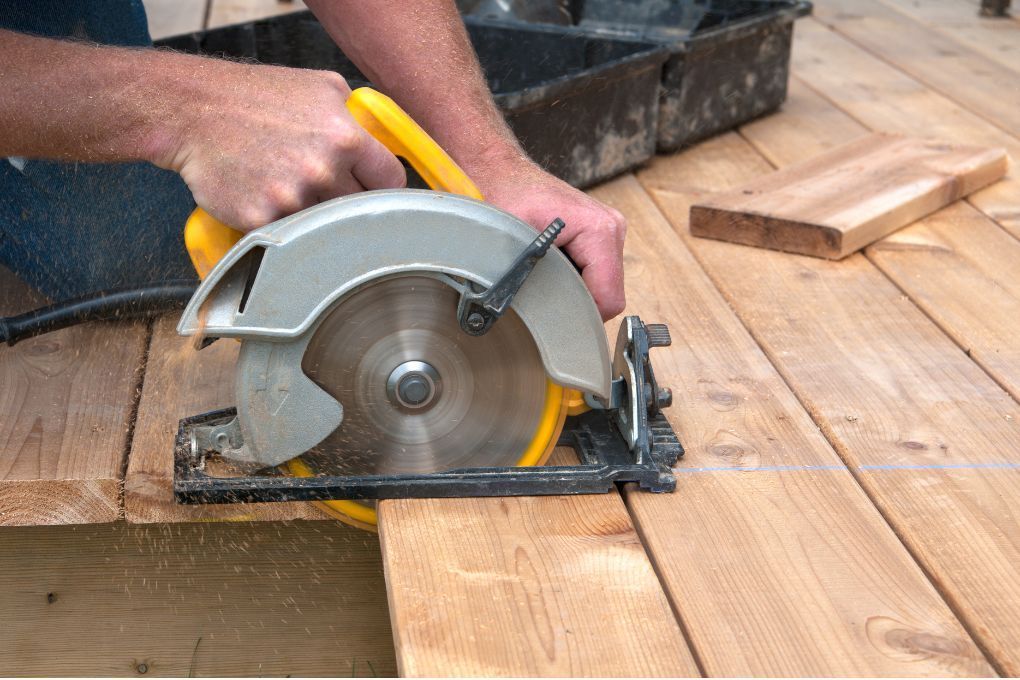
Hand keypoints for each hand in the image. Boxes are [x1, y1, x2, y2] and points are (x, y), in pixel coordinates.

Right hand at [151, 61, 405, 230]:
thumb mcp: (322, 87)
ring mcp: (292, 198)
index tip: (371, 188)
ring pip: (324, 223)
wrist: (192, 112)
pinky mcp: (262, 220)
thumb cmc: (255, 96)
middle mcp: (323, 170)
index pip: (391, 181)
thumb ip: (357, 117)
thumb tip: (382, 143)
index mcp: (345, 137)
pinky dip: (280, 222)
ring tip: (289, 187)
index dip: (382, 186)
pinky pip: (287, 233)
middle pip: (359, 208)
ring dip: (313, 214)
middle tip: (323, 186)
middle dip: (346, 200)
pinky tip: (264, 196)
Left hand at [475, 160, 626, 320]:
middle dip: (580, 301)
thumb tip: (544, 317)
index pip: (609, 299)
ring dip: (578, 289)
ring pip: (605, 286)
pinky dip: (578, 278)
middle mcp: (613, 229)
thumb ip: (538, 282)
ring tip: (548, 273)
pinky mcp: (604, 234)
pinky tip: (555, 266)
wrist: (506, 175)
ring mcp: (612, 231)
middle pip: (610, 294)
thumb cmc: (508, 201)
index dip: (584, 314)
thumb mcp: (516, 245)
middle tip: (545, 292)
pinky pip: (598, 273)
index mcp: (600, 231)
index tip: (556, 315)